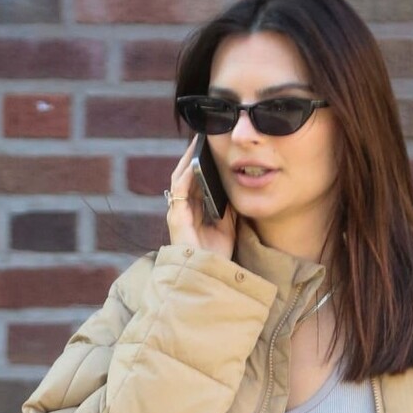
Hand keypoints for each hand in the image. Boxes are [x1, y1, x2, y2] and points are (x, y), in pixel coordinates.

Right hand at [166, 136, 237, 261]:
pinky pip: (179, 190)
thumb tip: (235, 185)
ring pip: (180, 178)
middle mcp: (183, 208)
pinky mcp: (176, 218)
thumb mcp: (228, 225)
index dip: (201, 162)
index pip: (195, 179)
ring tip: (198, 141)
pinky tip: (195, 162)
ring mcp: (177, 212)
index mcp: (194, 209)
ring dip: (188, 159)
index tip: (212, 145)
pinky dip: (187, 175)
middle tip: (204, 136)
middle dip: (193, 155)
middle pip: (186, 175)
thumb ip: (228, 206)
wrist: (210, 276)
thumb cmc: (217, 255)